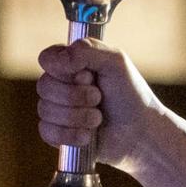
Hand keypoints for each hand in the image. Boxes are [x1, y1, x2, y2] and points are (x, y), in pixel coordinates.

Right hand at [35, 39, 161, 173]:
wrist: (141, 133)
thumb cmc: (130, 94)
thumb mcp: (115, 62)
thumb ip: (86, 50)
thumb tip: (59, 59)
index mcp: (70, 64)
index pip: (47, 59)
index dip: (63, 69)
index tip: (88, 75)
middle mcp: (60, 85)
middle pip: (44, 86)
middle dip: (77, 95)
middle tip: (99, 98)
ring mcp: (57, 110)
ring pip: (46, 110)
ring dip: (78, 116)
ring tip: (99, 118)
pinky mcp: (58, 135)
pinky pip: (47, 132)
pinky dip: (71, 135)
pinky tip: (89, 136)